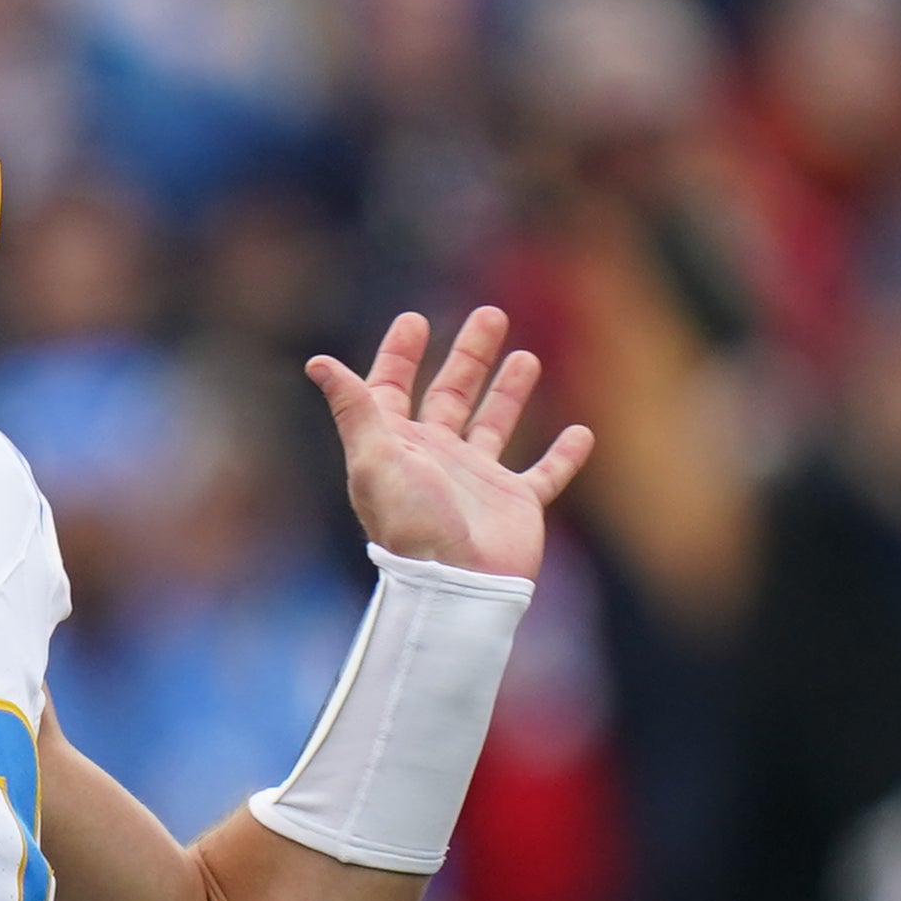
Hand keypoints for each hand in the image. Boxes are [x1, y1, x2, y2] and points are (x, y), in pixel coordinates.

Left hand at [306, 308, 588, 581]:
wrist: (457, 586)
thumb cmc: (412, 525)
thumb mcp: (375, 459)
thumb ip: (354, 409)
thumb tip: (318, 363)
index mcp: (398, 448)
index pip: (393, 391)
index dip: (400, 357)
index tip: (415, 321)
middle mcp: (436, 460)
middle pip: (451, 396)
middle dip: (469, 356)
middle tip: (490, 314)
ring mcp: (477, 482)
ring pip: (495, 424)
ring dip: (509, 392)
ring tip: (526, 357)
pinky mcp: (516, 505)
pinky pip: (545, 474)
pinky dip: (564, 456)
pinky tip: (581, 433)